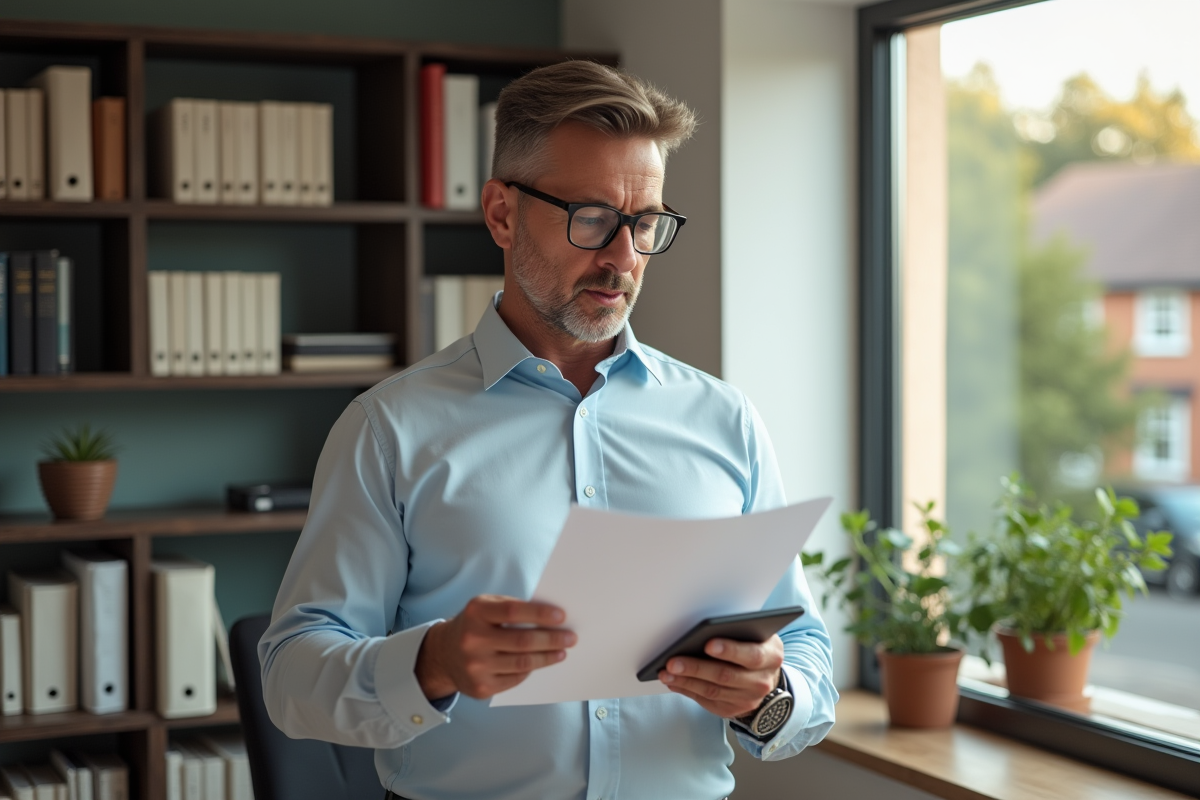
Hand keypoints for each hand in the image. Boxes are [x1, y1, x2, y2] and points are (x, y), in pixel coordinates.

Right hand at [414, 595, 576, 700]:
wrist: (443, 654)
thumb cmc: (474, 625)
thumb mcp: (485, 607)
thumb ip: (512, 608)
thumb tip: (550, 618)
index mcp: (476, 613)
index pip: (513, 611)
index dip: (540, 614)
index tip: (561, 616)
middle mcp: (473, 640)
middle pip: (522, 641)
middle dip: (551, 639)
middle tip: (571, 638)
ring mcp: (476, 666)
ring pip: (523, 663)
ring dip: (547, 657)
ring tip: (562, 652)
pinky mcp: (481, 687)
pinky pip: (515, 678)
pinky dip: (531, 670)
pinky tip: (540, 662)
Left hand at [658, 634, 784, 718]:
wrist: (765, 676)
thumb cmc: (754, 646)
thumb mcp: (757, 634)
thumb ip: (739, 630)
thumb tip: (705, 628)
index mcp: (771, 656)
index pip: (751, 655)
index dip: (730, 650)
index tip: (708, 644)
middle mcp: (762, 681)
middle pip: (726, 676)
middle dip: (697, 668)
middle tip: (673, 661)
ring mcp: (748, 699)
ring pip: (713, 691)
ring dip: (686, 681)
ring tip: (667, 672)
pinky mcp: (733, 710)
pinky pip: (706, 701)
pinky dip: (687, 690)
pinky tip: (673, 681)